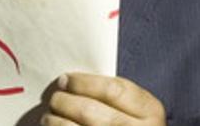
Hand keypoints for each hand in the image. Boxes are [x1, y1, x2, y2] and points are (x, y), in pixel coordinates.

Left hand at [42, 73, 165, 125]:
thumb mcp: (139, 112)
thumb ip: (116, 98)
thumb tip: (72, 83)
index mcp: (150, 112)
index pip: (111, 89)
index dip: (83, 82)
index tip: (66, 79)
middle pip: (88, 110)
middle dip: (64, 101)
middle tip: (55, 98)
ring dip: (54, 121)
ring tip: (49, 117)